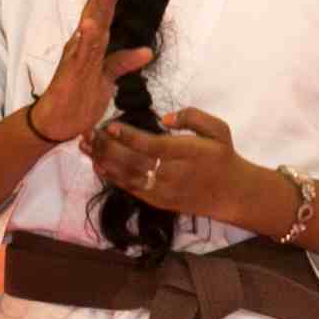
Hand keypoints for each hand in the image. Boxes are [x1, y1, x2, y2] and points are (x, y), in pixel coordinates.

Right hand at [31, 0, 153, 140]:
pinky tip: (88, 26)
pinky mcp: (70, 74)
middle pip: (97, 11)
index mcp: (92, 44)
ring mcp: (76, 58)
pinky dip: (83, 40)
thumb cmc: (80, 98)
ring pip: (89, 27)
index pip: (106, 11)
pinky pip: (77, 55)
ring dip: (98, 6)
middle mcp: (82, 45)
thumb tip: (147, 51)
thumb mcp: (109, 79)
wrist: (57, 123)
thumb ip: (124, 62)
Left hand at [89, 106, 274, 228]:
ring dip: (103, 160)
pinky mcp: (158, 200)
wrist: (233, 193)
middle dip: (107, 146)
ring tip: (86, 146)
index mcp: (188, 154)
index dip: (128, 136)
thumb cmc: (223, 157)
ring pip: (126, 175)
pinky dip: (111, 176)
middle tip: (90, 132)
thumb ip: (193, 117)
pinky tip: (98, 164)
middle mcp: (173, 174)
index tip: (109, 125)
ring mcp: (164, 190)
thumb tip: (164, 118)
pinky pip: (129, 188)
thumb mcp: (219, 129)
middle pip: (133, 160)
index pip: (152, 145)